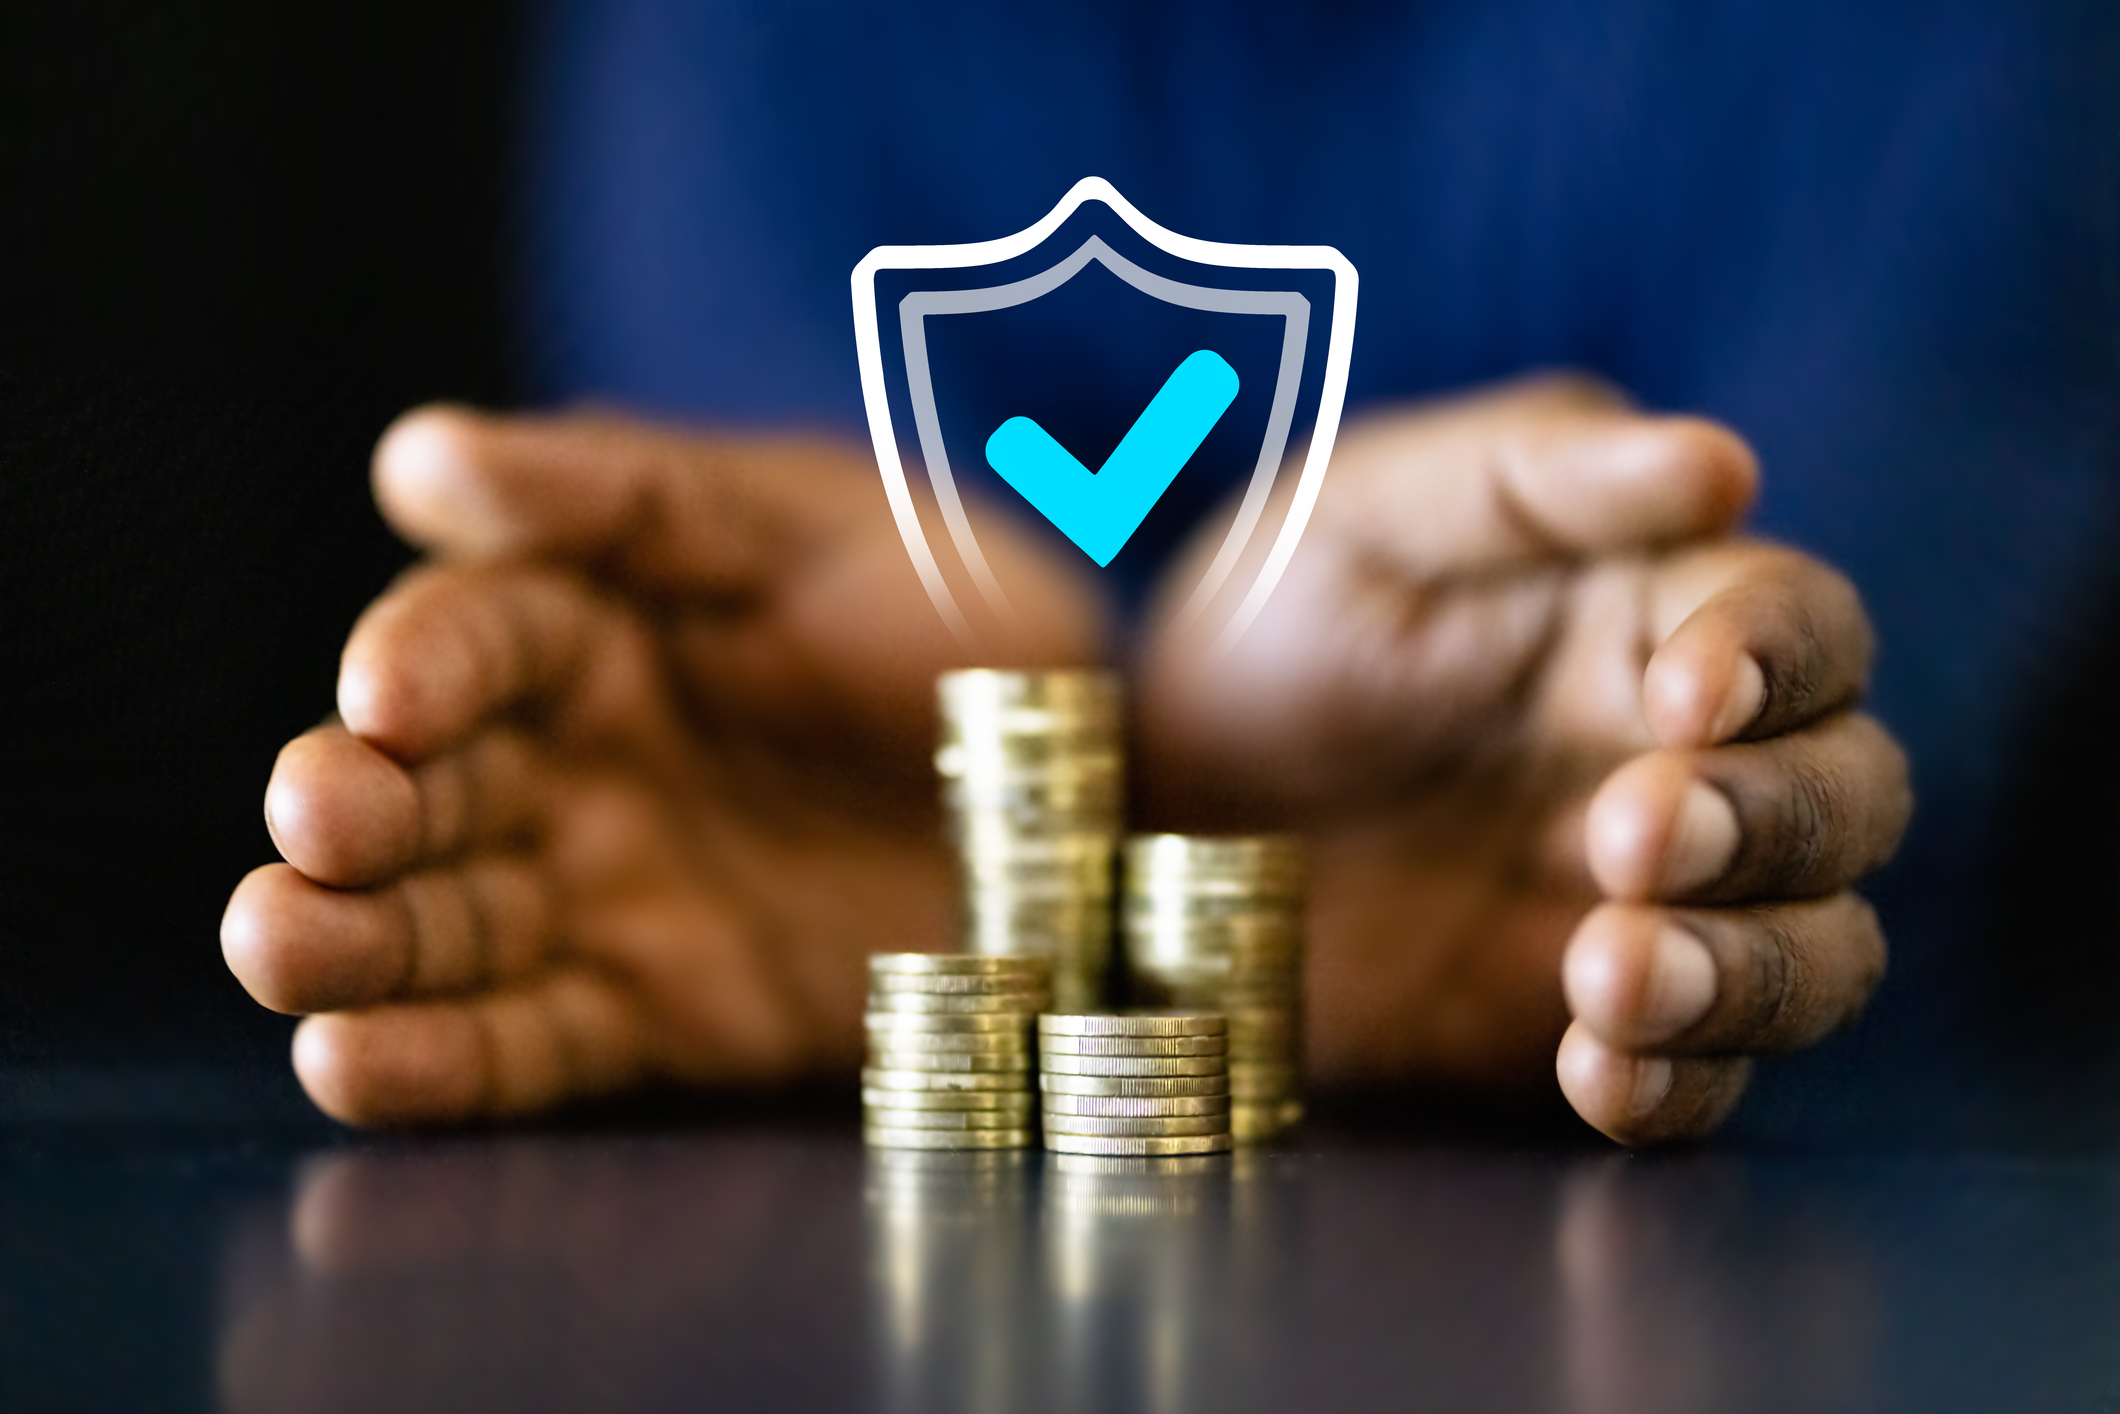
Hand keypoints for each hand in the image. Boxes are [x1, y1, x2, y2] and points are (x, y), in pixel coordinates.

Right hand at [222, 408, 1101, 1124]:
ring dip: (352, 940)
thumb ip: (633, 495)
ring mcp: (608, 894)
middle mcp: (573, 765)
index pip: (477, 635)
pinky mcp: (660, 1011)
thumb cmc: (964, 619)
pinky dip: (439, 1060)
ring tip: (278, 946)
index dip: (426, 662)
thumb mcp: (822, 524)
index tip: (393, 696)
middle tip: (313, 824)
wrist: (1104, 793)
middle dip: (353, 807)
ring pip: (445, 921)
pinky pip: (530, 1041)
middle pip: (426, 789)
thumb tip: (418, 459)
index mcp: (600, 626)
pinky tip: (351, 1059)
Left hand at [1137, 376, 1909, 1142]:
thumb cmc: (1261, 634)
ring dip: (1744, 969)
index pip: (1799, 625)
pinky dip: (1678, 1083)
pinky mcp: (1594, 1028)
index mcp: (1651, 616)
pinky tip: (1599, 1072)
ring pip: (1810, 947)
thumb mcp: (1363, 518)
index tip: (1684, 693)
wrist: (1143, 822)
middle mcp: (1685, 762)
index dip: (1777, 655)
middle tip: (1629, 836)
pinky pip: (1701, 1077)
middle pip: (1844, 793)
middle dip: (1767, 819)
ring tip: (1606, 978)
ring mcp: (1654, 907)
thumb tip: (1721, 463)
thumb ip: (1530, 476)